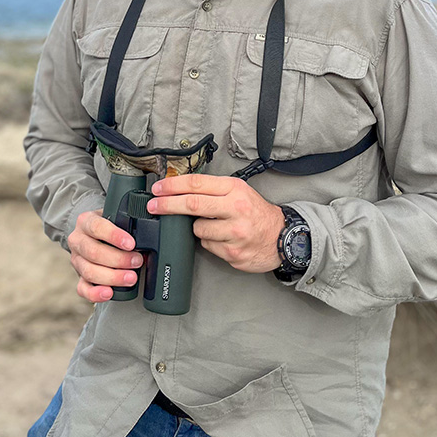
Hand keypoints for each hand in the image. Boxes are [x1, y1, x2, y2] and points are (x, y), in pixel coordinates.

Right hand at [67, 210, 143, 302]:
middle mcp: (77, 240)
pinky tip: (109, 293)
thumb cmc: (110, 227)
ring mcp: (76, 260)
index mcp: (85, 221)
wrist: (96, 236)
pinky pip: (83, 289)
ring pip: (89, 271)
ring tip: (131, 278)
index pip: (96, 227)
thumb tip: (146, 240)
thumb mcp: (116, 220)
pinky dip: (96, 293)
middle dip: (118, 259)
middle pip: (93, 252)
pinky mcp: (79, 277)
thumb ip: (127, 226)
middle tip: (137, 261)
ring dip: (112, 277)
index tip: (131, 244)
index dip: (114, 236)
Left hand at [148, 175, 284, 272]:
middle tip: (153, 205)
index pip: (197, 183)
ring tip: (213, 226)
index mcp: (234, 189)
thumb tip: (179, 189)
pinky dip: (210, 242)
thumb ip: (213, 190)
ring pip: (197, 229)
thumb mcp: (239, 191)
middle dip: (167, 205)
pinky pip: (208, 246)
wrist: (283, 237)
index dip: (173, 186)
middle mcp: (235, 209)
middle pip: (192, 204)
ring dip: (197, 228)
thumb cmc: (256, 213)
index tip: (158, 188)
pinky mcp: (233, 252)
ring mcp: (235, 232)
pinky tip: (223, 238)